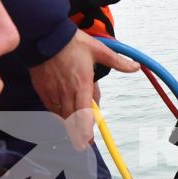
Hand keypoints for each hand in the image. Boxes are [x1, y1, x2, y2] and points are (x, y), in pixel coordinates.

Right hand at [28, 31, 138, 148]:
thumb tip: (135, 67)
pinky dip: (57, 112)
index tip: (88, 141)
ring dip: (68, 122)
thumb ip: (117, 61)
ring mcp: (53, 91)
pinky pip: (50, 106)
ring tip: (74, 129)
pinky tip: (62, 112)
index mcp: (82, 83)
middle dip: (77, 132)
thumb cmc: (72, 42)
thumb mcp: (98, 49)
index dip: (85, 129)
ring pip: (61, 114)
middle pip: (72, 118)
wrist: (45, 35)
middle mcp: (67, 90)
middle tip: (82, 143)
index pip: (84, 112)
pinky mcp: (42, 89)